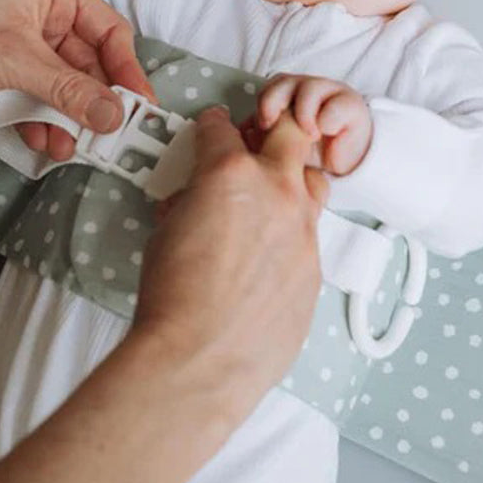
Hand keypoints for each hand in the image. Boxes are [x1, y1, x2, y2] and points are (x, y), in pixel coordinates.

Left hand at [0, 0, 154, 131]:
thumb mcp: (16, 60)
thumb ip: (68, 90)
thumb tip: (115, 117)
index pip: (108, 30)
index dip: (127, 68)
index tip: (141, 106)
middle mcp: (44, 15)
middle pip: (89, 64)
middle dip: (96, 102)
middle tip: (111, 138)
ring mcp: (25, 46)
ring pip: (65, 87)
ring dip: (70, 119)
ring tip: (74, 148)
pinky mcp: (5, 74)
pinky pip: (39, 100)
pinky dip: (44, 122)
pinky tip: (47, 144)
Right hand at [136, 108, 327, 418]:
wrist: (201, 357)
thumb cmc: (174, 297)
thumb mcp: (166, 231)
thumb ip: (189, 202)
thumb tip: (195, 201)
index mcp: (230, 173)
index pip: (222, 128)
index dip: (212, 126)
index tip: (214, 128)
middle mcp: (275, 191)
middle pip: (292, 133)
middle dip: (273, 130)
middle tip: (256, 143)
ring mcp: (302, 228)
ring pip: (314, 181)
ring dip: (294, 179)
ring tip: (272, 196)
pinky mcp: (316, 266)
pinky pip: (310, 234)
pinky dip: (292, 233)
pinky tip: (269, 254)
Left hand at [255, 73, 372, 175]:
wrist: (344, 160)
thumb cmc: (311, 149)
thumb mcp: (281, 144)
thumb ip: (263, 136)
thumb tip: (243, 134)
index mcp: (286, 95)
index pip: (268, 88)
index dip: (261, 105)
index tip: (259, 126)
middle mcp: (305, 89)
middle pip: (282, 82)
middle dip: (272, 102)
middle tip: (271, 124)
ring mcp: (329, 93)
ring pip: (309, 89)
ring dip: (303, 113)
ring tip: (309, 134)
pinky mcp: (350, 105)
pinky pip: (336, 106)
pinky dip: (327, 122)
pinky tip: (327, 134)